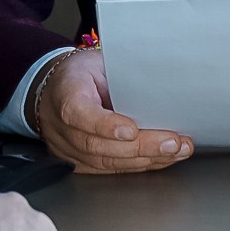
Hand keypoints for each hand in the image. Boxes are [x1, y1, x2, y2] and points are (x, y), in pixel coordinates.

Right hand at [34, 48, 193, 174]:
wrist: (53, 91)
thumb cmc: (80, 74)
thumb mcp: (97, 61)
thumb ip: (121, 73)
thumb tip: (160, 80)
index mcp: (65, 93)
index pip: (79, 113)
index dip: (105, 125)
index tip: (131, 130)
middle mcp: (61, 127)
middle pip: (98, 144)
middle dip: (141, 147)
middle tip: (172, 143)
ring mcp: (67, 149)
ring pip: (106, 162)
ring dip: (146, 159)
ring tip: (176, 151)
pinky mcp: (79, 163)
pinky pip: (110, 169)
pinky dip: (139, 165)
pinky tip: (161, 159)